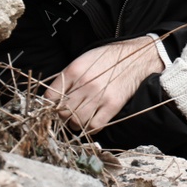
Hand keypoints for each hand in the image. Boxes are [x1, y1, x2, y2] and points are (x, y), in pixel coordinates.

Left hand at [47, 37, 164, 133]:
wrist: (136, 58)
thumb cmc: (108, 59)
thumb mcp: (83, 60)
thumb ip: (67, 78)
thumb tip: (54, 98)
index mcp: (73, 71)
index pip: (50, 97)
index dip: (50, 105)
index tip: (55, 107)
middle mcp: (84, 84)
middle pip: (62, 112)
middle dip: (63, 116)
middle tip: (68, 114)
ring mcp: (99, 96)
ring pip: (76, 122)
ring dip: (75, 124)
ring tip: (79, 119)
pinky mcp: (112, 105)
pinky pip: (94, 126)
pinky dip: (90, 128)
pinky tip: (92, 122)